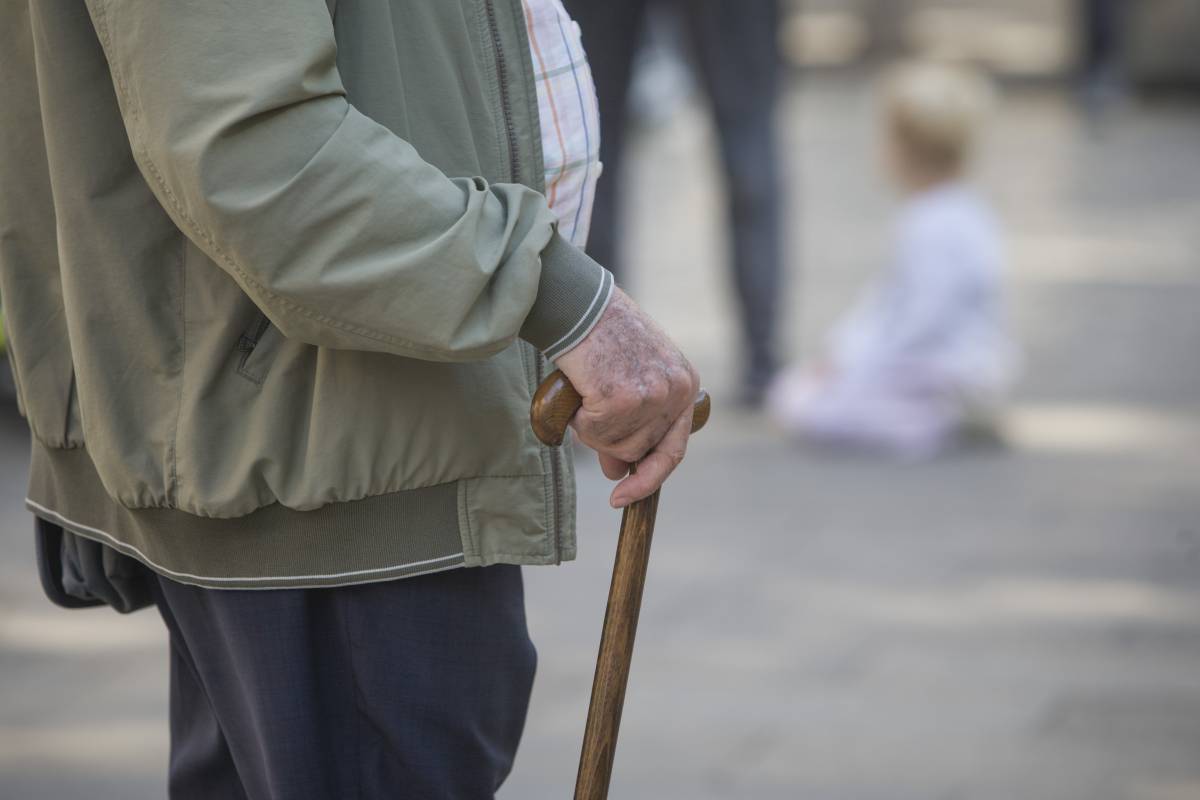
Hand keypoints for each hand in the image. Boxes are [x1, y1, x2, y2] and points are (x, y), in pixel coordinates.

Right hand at [554, 287, 699, 507]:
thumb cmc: (602, 334)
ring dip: (591, 427)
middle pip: (639, 450)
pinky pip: (593, 432)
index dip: (649, 478)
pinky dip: (579, 418)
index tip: (624, 496)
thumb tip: (618, 469)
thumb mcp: (631, 376)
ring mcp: (652, 397)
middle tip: (588, 420)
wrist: (582, 303)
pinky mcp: (624, 398)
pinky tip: (581, 387)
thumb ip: (633, 421)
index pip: (674, 449)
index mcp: (685, 384)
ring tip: (587, 388)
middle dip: (610, 444)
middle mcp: (676, 392)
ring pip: (615, 445)